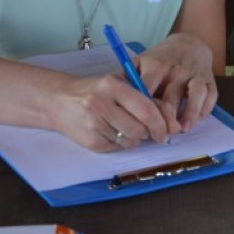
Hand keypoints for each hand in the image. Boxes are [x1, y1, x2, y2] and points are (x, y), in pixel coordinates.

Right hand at [52, 72, 169, 152]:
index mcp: (113, 85)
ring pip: (129, 141)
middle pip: (139, 129)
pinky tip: (112, 131)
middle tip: (149, 131)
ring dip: (135, 139)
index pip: (145, 109)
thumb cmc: (98, 91)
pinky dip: (121, 143)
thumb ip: (146, 100)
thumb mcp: (121, 86)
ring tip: (126, 127)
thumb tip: (173, 123)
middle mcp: (101, 103)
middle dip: (149, 133)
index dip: (161, 123)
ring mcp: (93, 124)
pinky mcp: (90, 141)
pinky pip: (117, 148)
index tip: (167, 130)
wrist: (61, 100)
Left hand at [137, 33, 218, 134]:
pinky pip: (210, 96)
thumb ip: (127, 80)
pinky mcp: (209, 79)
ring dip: (189, 113)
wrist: (188, 43)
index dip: (142, 113)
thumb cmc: (159, 59)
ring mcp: (194, 73)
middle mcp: (175, 69)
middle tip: (160, 136)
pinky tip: (194, 122)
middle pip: (170, 96)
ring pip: (194, 94)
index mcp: (154, 65)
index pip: (147, 92)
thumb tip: (111, 102)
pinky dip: (203, 110)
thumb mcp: (140, 63)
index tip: (138, 128)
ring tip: (181, 130)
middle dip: (165, 119)